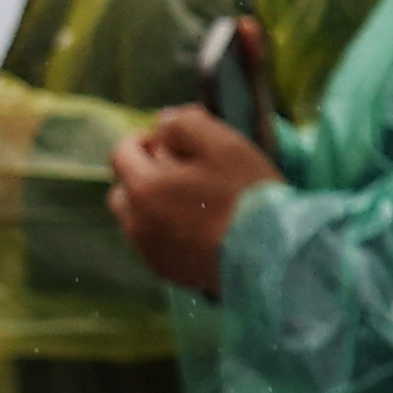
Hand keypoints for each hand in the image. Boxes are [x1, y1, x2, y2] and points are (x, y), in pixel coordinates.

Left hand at [105, 106, 279, 296]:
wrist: (272, 256)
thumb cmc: (248, 196)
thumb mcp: (224, 144)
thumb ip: (186, 124)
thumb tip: (162, 121)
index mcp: (144, 187)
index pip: (121, 153)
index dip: (144, 141)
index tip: (172, 142)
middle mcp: (136, 223)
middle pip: (122, 189)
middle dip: (143, 175)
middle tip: (182, 172)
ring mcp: (150, 252)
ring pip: (135, 219)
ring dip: (152, 205)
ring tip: (189, 203)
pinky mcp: (167, 271)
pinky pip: (153, 244)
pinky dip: (166, 231)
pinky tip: (198, 229)